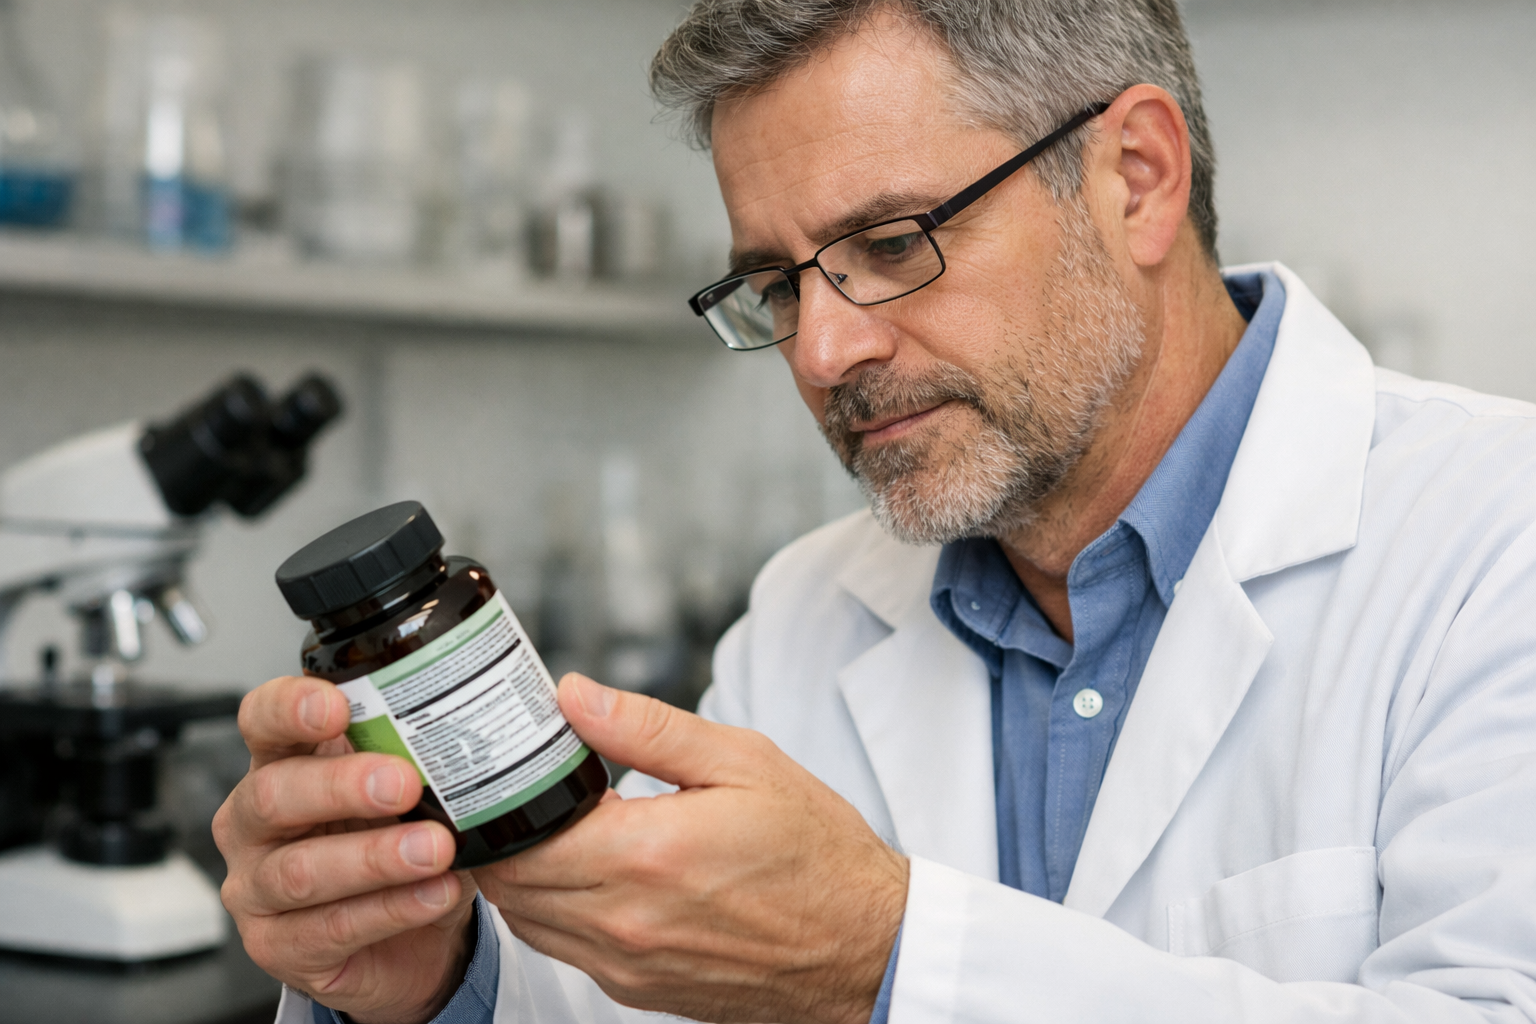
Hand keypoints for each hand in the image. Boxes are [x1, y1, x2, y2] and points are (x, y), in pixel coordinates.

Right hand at [214, 676, 476, 1023]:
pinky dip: (392, 909)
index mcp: (280, 764)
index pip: (261, 722)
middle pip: (272, 795)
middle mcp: (252, 823)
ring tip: (436, 849)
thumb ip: (415, 756)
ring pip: (301, 871)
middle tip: (403, 783)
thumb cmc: (397, 839)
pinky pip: (331, 928)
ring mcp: (255, 889)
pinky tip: (435, 894)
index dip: (288, 709)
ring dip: (375, 858)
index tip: (336, 707)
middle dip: (340, 786)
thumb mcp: (407, 790)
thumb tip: (467, 728)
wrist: (411, 937)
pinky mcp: (278, 947)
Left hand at [476, 674, 908, 1023]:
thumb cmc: (816, 855)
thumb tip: (573, 697)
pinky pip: (565, 948)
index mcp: (647, 856)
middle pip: (508, 883)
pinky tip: (585, 871)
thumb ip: (646, 728)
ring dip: (522, 874)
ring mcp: (628, 964)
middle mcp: (626, 921)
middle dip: (500, 834)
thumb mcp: (741, 762)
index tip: (503, 763)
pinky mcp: (637, 989)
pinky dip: (554, 909)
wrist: (865, 946)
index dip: (495, 798)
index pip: (520, 835)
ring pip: (527, 921)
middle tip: (515, 789)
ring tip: (550, 826)